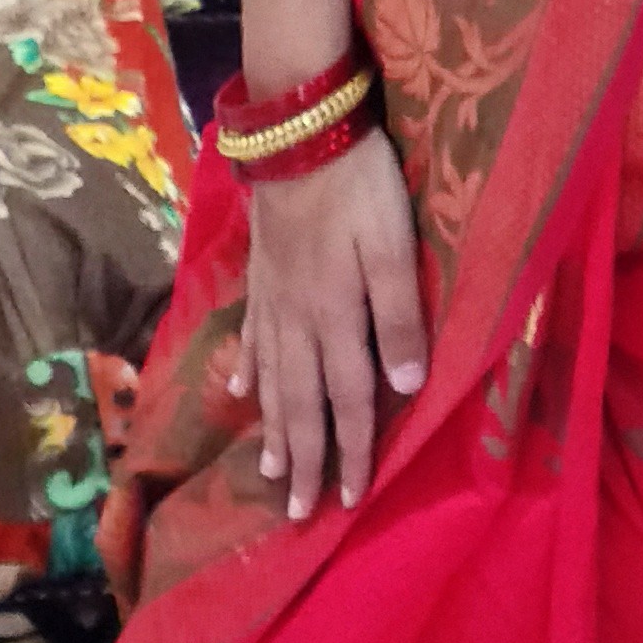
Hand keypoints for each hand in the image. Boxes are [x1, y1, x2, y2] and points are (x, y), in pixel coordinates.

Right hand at [236, 126, 427, 524]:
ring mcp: (273, 299)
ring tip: (267, 471)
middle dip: (301, 460)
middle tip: (296, 512)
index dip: (349, 451)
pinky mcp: (261, 274)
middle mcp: (297, 320)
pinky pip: (253, 338)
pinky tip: (239, 393)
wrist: (299, 130)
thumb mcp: (391, 246)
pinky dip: (248, 372)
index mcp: (334, 318)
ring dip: (273, 429)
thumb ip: (398, 317)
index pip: (345, 401)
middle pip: (300, 403)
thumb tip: (403, 389)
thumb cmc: (358, 185)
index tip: (346, 500)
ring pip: (271, 380)